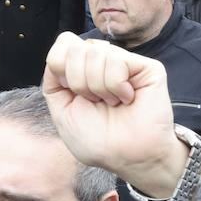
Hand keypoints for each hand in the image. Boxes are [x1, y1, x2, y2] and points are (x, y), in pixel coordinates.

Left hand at [42, 33, 186, 198]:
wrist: (127, 157)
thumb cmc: (98, 141)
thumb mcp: (62, 111)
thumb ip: (53, 80)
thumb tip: (61, 53)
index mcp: (83, 71)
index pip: (65, 43)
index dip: (59, 64)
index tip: (71, 92)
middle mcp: (105, 63)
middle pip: (75, 48)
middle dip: (78, 82)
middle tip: (96, 103)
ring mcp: (126, 64)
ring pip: (95, 52)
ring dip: (98, 87)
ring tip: (113, 103)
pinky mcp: (147, 67)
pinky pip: (117, 60)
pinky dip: (115, 86)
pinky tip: (127, 99)